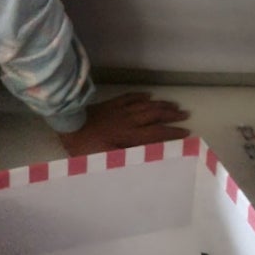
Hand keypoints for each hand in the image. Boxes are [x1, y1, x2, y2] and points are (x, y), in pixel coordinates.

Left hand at [57, 92, 190, 156]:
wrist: (68, 123)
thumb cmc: (85, 146)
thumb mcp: (105, 159)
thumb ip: (125, 158)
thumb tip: (145, 160)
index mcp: (129, 135)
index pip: (156, 133)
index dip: (172, 133)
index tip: (186, 133)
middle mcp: (128, 120)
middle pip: (154, 115)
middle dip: (171, 115)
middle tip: (185, 114)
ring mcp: (119, 109)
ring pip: (145, 104)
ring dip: (161, 104)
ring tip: (174, 104)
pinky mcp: (110, 103)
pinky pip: (129, 97)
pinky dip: (140, 96)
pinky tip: (148, 95)